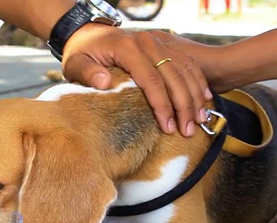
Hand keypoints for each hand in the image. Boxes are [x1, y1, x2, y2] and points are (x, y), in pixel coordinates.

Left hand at [59, 24, 210, 136]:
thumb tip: (104, 83)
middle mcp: (146, 42)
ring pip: (184, 69)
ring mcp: (157, 42)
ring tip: (200, 120)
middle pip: (172, 76)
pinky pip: (186, 62)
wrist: (87, 33)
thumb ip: (88, 74)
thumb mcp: (76, 64)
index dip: (162, 105)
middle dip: (183, 105)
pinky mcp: (163, 45)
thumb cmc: (80, 53)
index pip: (150, 79)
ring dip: (195, 95)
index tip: (168, 127)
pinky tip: (205, 98)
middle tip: (187, 130)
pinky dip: (198, 80)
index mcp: (127, 47)